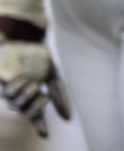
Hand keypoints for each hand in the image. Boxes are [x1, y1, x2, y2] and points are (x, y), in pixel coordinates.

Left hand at [0, 18, 70, 137]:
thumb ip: (60, 97)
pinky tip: (20, 76)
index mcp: (32, 96)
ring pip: (19, 104)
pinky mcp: (1, 86)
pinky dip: (18, 86)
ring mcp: (8, 92)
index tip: (45, 135)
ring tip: (29, 78)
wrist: (25, 40)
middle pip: (28, 112)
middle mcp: (18, 96)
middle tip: (40, 91)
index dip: (39, 125)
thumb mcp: (53, 77)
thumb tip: (67, 118)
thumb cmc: (39, 58)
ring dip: (28, 91)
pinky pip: (10, 94)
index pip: (35, 115)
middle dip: (36, 102)